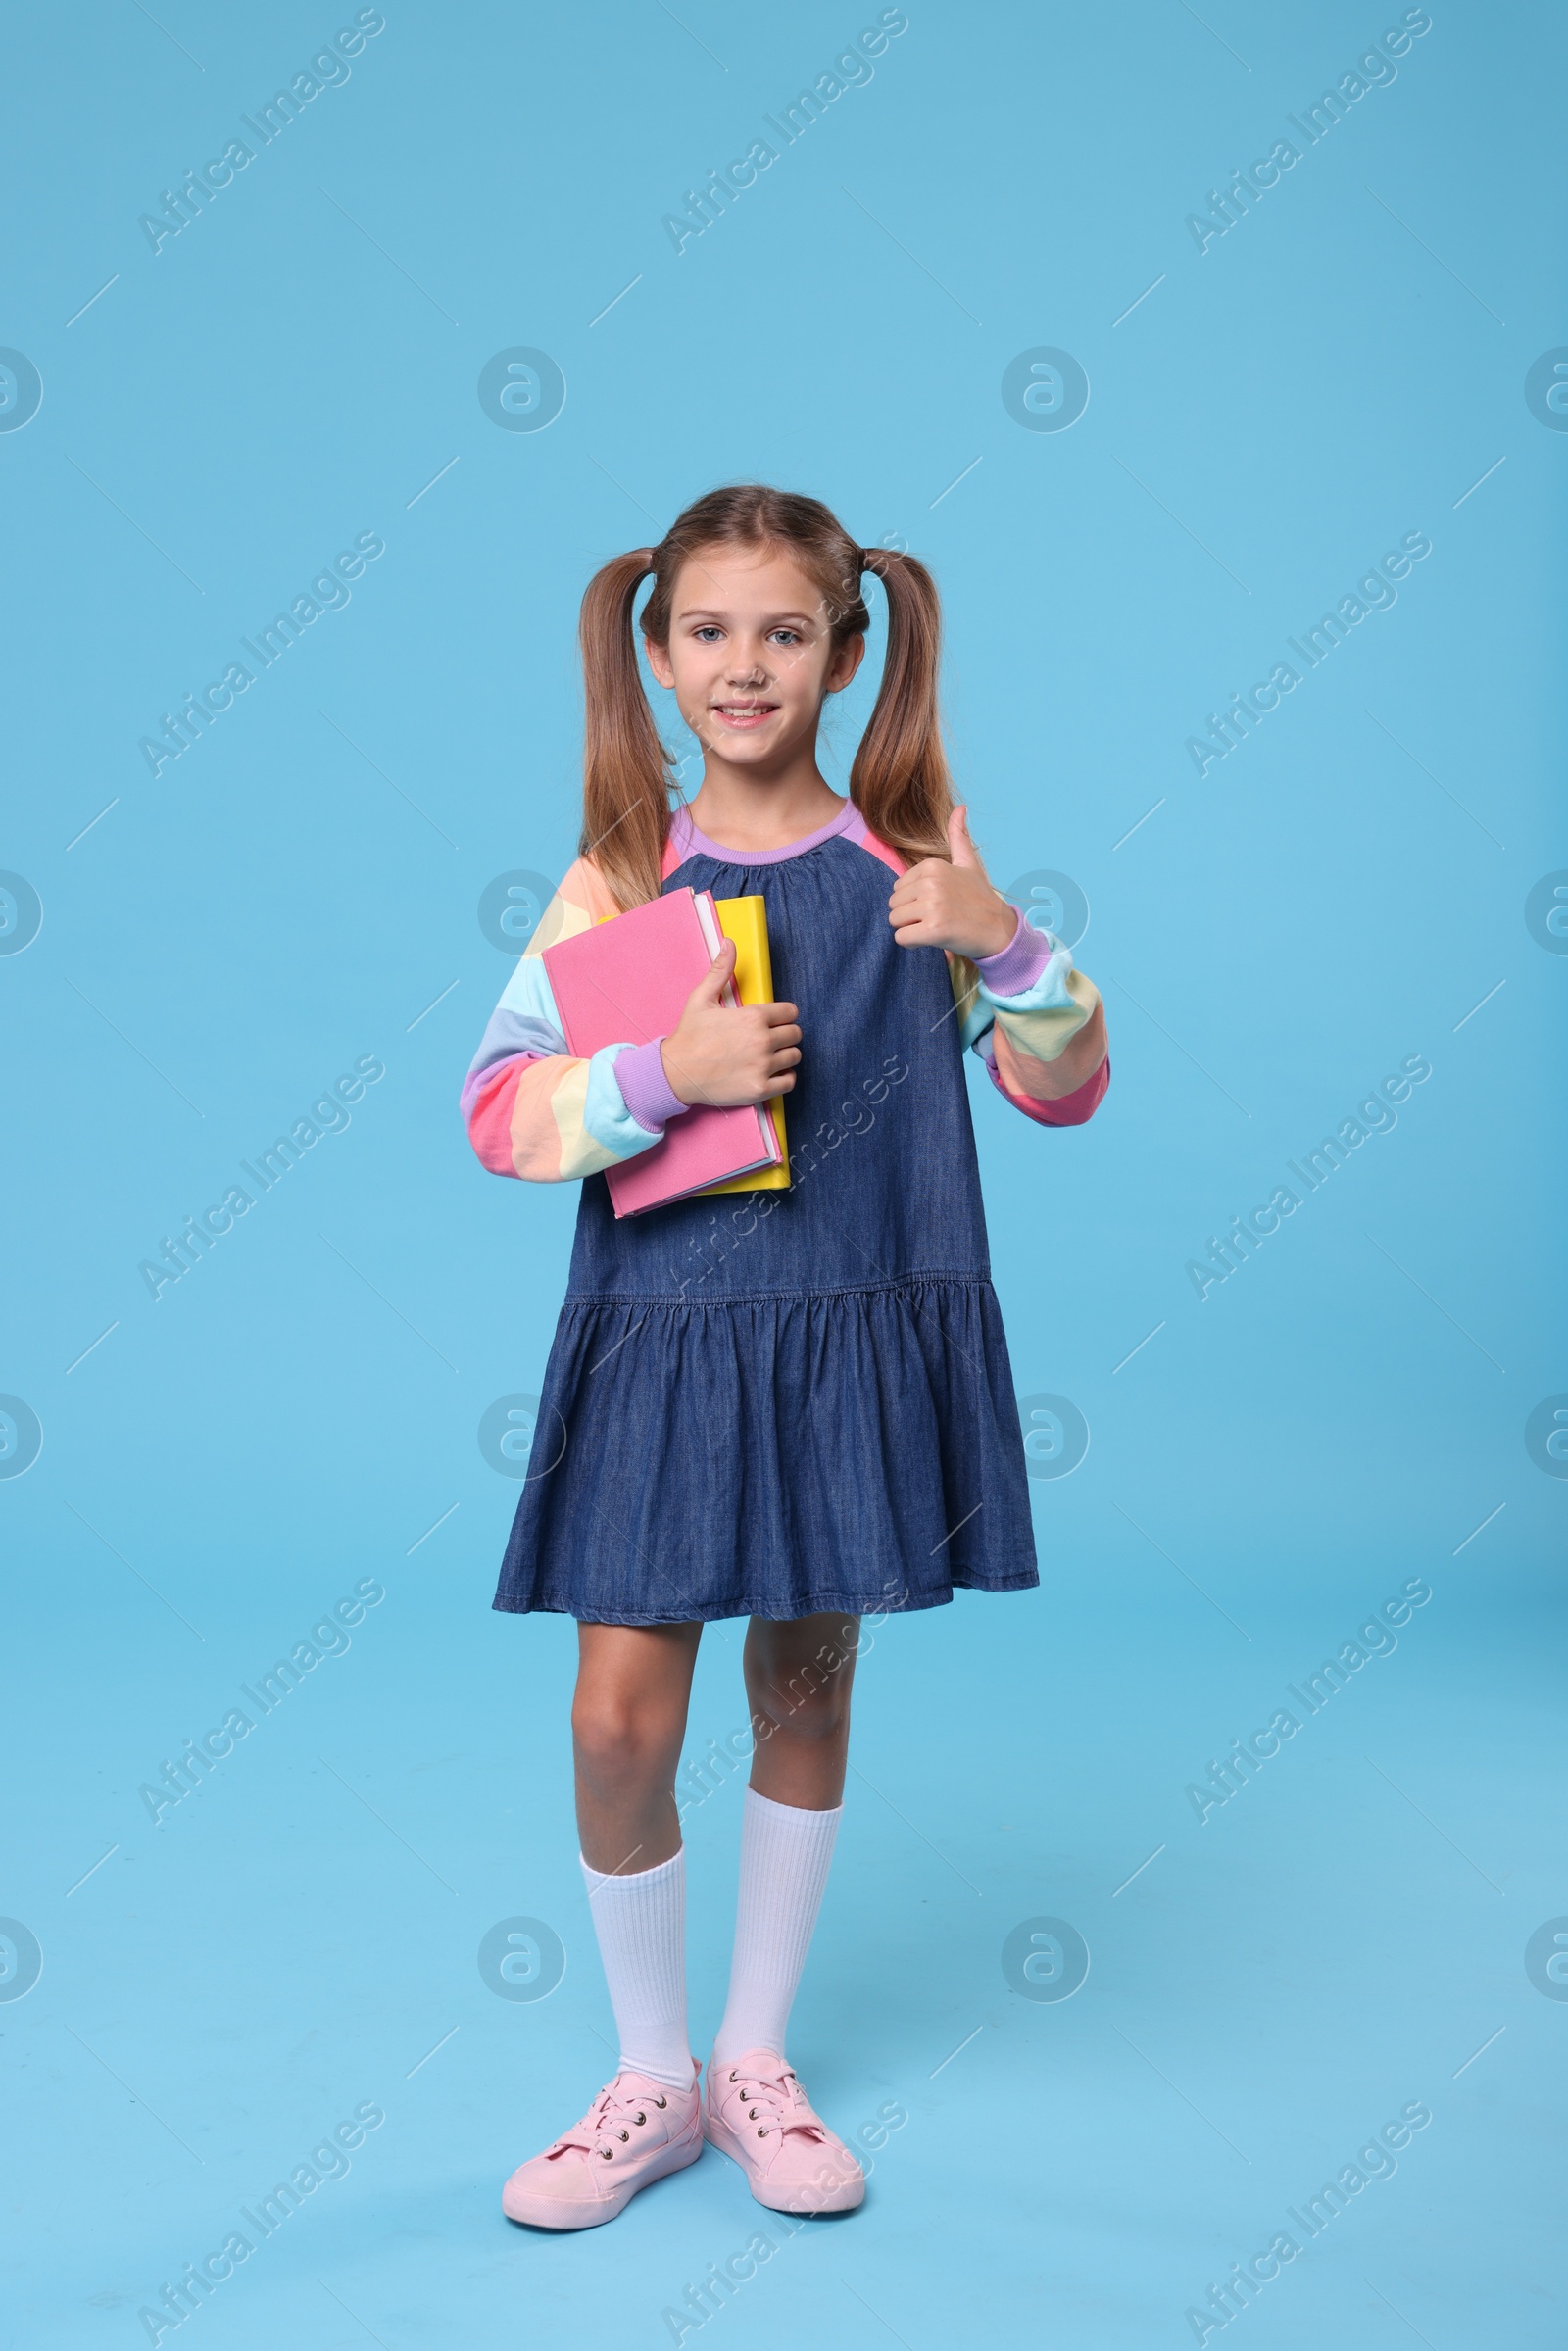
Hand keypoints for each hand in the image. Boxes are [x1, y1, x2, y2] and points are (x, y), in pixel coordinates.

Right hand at [659, 937, 801, 1107]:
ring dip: (784, 1055)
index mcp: (752, 1017)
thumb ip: (721, 970)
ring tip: (767, 1056)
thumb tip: (729, 942)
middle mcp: (762, 1041)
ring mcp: (762, 1066)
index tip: (771, 1022)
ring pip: (794, 1056)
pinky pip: (789, 1081)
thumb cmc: (688, 1036)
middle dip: (784, 1034)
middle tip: (767, 1039)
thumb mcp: (701, 998)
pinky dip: (783, 1077)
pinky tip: (769, 1072)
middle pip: (795, 1034)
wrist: (675, 1073)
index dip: (782, 1016)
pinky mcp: (760, 1089)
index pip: (790, 1012)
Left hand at [887, 807, 1016, 959]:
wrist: (999, 930)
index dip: (913, 900)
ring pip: (895, 921)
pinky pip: (901, 938)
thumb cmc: (980, 898)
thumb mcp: (968, 864)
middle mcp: (932, 883)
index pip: (897, 887)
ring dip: (911, 929)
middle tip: (937, 916)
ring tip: (936, 926)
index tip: (939, 903)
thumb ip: (959, 836)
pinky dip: (913, 943)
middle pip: (893, 904)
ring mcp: (933, 906)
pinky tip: (933, 938)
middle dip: (909, 915)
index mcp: (933, 865)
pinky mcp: (934, 929)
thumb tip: (960, 807)